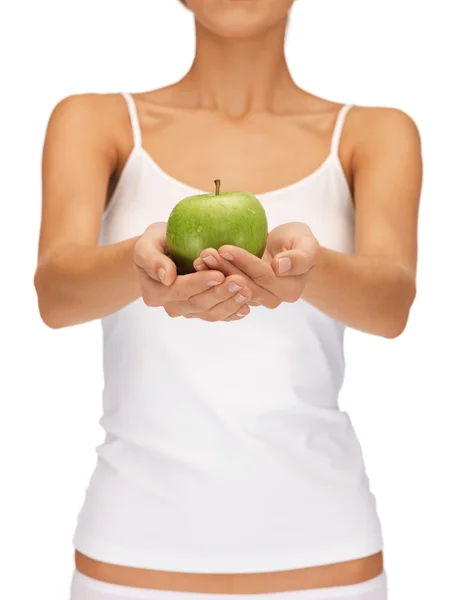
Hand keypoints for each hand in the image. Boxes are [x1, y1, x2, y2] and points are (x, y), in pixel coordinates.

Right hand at [133, 222, 252, 321]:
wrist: (164, 253)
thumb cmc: (156, 243)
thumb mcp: (146, 244)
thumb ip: (151, 259)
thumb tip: (167, 277)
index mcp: (155, 293)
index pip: (180, 290)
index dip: (199, 284)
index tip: (218, 274)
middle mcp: (172, 306)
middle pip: (197, 304)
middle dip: (220, 294)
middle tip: (240, 281)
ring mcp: (188, 311)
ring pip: (210, 313)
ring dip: (230, 304)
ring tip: (246, 291)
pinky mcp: (202, 311)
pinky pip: (218, 315)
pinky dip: (232, 313)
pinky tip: (246, 307)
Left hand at [193, 223, 318, 307]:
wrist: (288, 250)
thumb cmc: (298, 243)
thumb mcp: (307, 244)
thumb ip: (300, 257)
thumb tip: (280, 266)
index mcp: (288, 290)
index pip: (263, 276)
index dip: (243, 263)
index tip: (225, 247)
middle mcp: (271, 299)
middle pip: (243, 286)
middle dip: (224, 269)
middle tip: (205, 253)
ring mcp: (254, 300)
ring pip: (231, 290)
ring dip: (213, 274)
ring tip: (200, 258)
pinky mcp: (240, 296)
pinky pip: (224, 290)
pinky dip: (210, 278)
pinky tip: (197, 265)